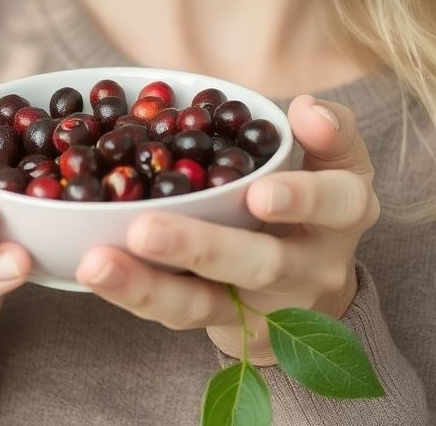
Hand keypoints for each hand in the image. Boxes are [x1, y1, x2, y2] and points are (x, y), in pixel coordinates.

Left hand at [74, 95, 378, 363]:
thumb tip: (307, 107)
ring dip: (147, 286)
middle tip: (143, 230)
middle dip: (200, 249)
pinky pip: (175, 314)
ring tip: (96, 263)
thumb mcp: (334, 156)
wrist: (311, 277)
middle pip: (258, 263)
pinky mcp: (224, 327)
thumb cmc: (312, 193)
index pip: (336, 203)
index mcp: (342, 212)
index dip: (302, 199)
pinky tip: (92, 269)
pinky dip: (132, 293)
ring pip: (205, 304)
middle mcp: (310, 266)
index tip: (259, 194)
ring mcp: (265, 305)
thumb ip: (327, 127)